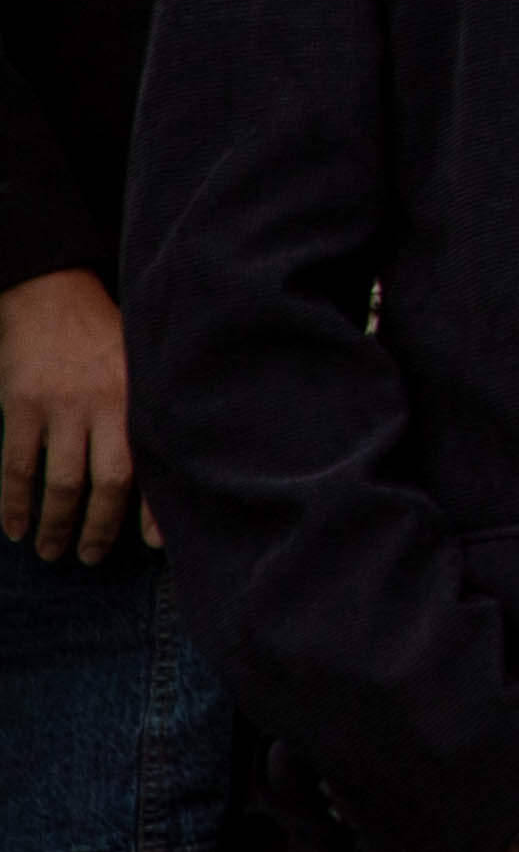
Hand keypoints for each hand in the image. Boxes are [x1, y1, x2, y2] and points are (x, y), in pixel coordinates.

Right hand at [0, 270, 133, 564]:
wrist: (55, 294)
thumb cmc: (109, 334)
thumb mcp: (143, 365)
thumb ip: (153, 411)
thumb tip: (170, 468)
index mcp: (143, 397)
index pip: (155, 462)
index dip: (155, 508)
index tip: (155, 545)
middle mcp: (105, 404)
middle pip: (105, 483)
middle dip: (98, 528)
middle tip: (92, 558)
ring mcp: (60, 407)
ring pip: (60, 483)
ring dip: (55, 525)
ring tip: (53, 550)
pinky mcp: (22, 407)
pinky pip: (17, 467)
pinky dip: (14, 504)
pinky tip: (15, 528)